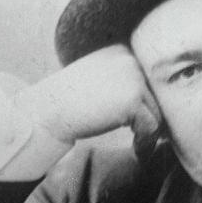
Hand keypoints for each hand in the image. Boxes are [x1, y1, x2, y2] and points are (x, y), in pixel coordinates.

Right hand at [15, 45, 162, 152]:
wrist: (45, 110)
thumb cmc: (67, 100)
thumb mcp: (97, 79)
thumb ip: (122, 83)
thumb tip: (152, 104)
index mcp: (121, 51)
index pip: (148, 80)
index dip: (148, 104)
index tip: (147, 123)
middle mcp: (130, 59)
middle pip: (155, 96)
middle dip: (152, 118)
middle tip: (149, 138)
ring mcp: (133, 78)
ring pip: (156, 112)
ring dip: (150, 133)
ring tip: (141, 146)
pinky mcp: (132, 100)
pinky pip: (151, 127)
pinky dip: (146, 143)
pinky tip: (137, 151)